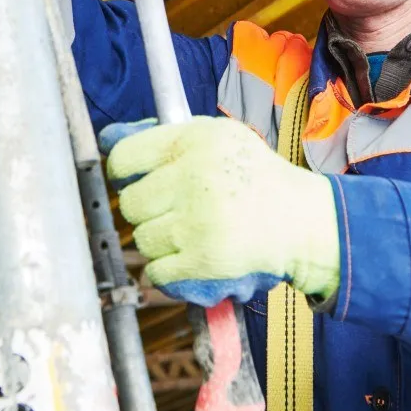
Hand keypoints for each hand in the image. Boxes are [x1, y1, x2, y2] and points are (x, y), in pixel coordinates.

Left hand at [104, 116, 339, 306]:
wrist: (302, 221)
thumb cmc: (254, 178)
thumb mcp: (219, 139)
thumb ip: (167, 139)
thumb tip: (108, 140)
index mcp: (196, 140)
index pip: (126, 158)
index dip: (124, 174)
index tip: (135, 182)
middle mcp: (196, 175)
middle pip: (130, 203)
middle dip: (147, 211)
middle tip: (174, 211)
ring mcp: (199, 219)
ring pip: (142, 239)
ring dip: (159, 242)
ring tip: (190, 233)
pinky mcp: (204, 258)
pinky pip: (155, 271)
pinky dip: (168, 270)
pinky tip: (191, 256)